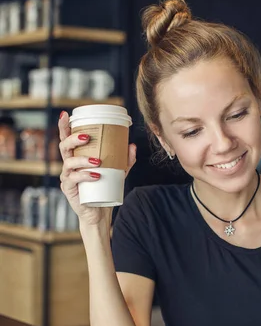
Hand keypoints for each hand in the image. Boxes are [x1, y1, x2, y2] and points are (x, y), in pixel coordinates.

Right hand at [58, 110, 136, 225]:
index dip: (64, 126)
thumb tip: (132, 145)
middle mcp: (69, 164)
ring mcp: (67, 176)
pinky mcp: (69, 189)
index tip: (66, 114)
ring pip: (69, 162)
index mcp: (76, 156)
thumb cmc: (104, 188)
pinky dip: (85, 176)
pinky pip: (73, 179)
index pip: (67, 138)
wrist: (99, 212)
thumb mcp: (117, 172)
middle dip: (74, 138)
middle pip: (64, 146)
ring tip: (97, 161)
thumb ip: (125, 159)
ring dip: (82, 159)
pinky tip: (96, 175)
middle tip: (88, 137)